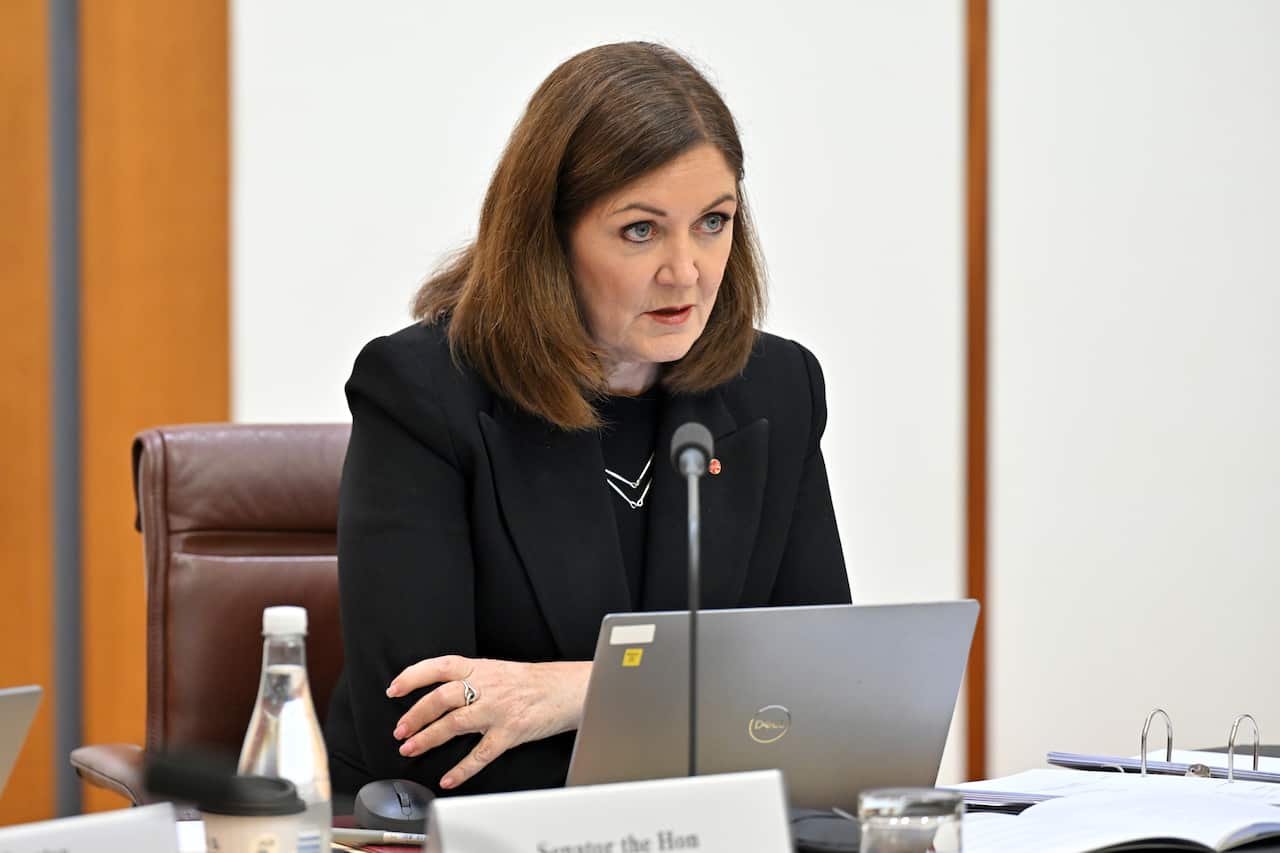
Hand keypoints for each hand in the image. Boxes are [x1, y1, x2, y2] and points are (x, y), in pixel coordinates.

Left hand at [386, 655, 590, 789]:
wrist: (567, 688)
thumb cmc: (534, 681)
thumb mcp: (498, 670)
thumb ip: (471, 678)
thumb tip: (440, 692)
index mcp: (481, 668)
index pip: (439, 666)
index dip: (413, 676)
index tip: (395, 689)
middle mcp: (486, 686)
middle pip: (441, 697)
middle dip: (415, 715)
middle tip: (400, 729)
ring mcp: (497, 710)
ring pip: (454, 723)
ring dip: (428, 738)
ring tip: (411, 748)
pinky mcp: (510, 732)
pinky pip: (481, 754)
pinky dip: (463, 769)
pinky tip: (449, 777)